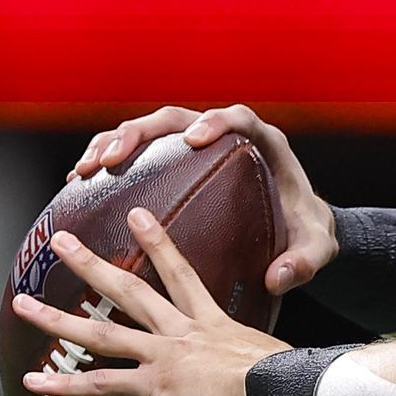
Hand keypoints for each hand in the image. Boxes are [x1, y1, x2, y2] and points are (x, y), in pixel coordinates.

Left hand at [13, 206, 290, 395]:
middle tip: (61, 241)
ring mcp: (166, 356)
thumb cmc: (287, 380)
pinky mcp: (157, 384)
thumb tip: (261, 365)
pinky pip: (102, 384)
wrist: (281, 391)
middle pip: (130, 291)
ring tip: (21, 304)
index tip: (137, 217)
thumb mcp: (271, 357)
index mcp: (211, 322)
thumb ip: (250, 357)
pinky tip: (33, 379)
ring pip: (102, 333)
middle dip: (91, 264)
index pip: (181, 274)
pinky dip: (64, 382)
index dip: (158, 243)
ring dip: (57, 318)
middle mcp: (183, 332)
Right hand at [67, 104, 337, 293]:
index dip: (216, 121)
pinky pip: (138, 153)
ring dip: (114, 142)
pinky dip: (108, 159)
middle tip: (113, 159)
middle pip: (178, 118)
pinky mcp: (176, 164)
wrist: (299, 230)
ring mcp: (197, 148)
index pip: (239, 118)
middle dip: (142, 132)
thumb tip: (279, 277)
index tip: (195, 140)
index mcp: (264, 144)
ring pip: (150, 130)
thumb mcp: (316, 248)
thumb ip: (305, 261)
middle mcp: (226, 137)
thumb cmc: (308, 233)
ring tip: (86, 170)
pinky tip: (80, 183)